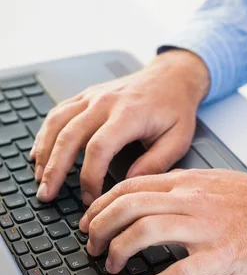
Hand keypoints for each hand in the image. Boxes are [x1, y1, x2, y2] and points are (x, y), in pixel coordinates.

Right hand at [31, 50, 209, 204]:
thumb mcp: (178, 140)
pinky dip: (45, 135)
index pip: (99, 148)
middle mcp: (105, 102)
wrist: (171, 76)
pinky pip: (57, 114)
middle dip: (55, 169)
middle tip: (48, 195)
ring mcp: (92, 97)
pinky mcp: (85, 96)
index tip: (90, 198)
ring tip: (40, 179)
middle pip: (69, 136)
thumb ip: (156, 163)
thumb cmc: (175, 109)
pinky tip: (39, 153)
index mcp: (129, 114)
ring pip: (57, 124)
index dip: (90, 177)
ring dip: (44, 153)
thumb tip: (129, 185)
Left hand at [79, 170, 246, 274]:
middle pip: (129, 206)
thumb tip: (148, 201)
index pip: (130, 187)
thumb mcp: (214, 184)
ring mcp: (206, 227)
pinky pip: (180, 271)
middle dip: (101, 228)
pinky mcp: (222, 254)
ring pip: (146, 231)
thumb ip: (181, 189)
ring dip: (119, 251)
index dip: (101, 206)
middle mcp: (192, 200)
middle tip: (93, 247)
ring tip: (111, 268)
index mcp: (187, 183)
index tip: (90, 222)